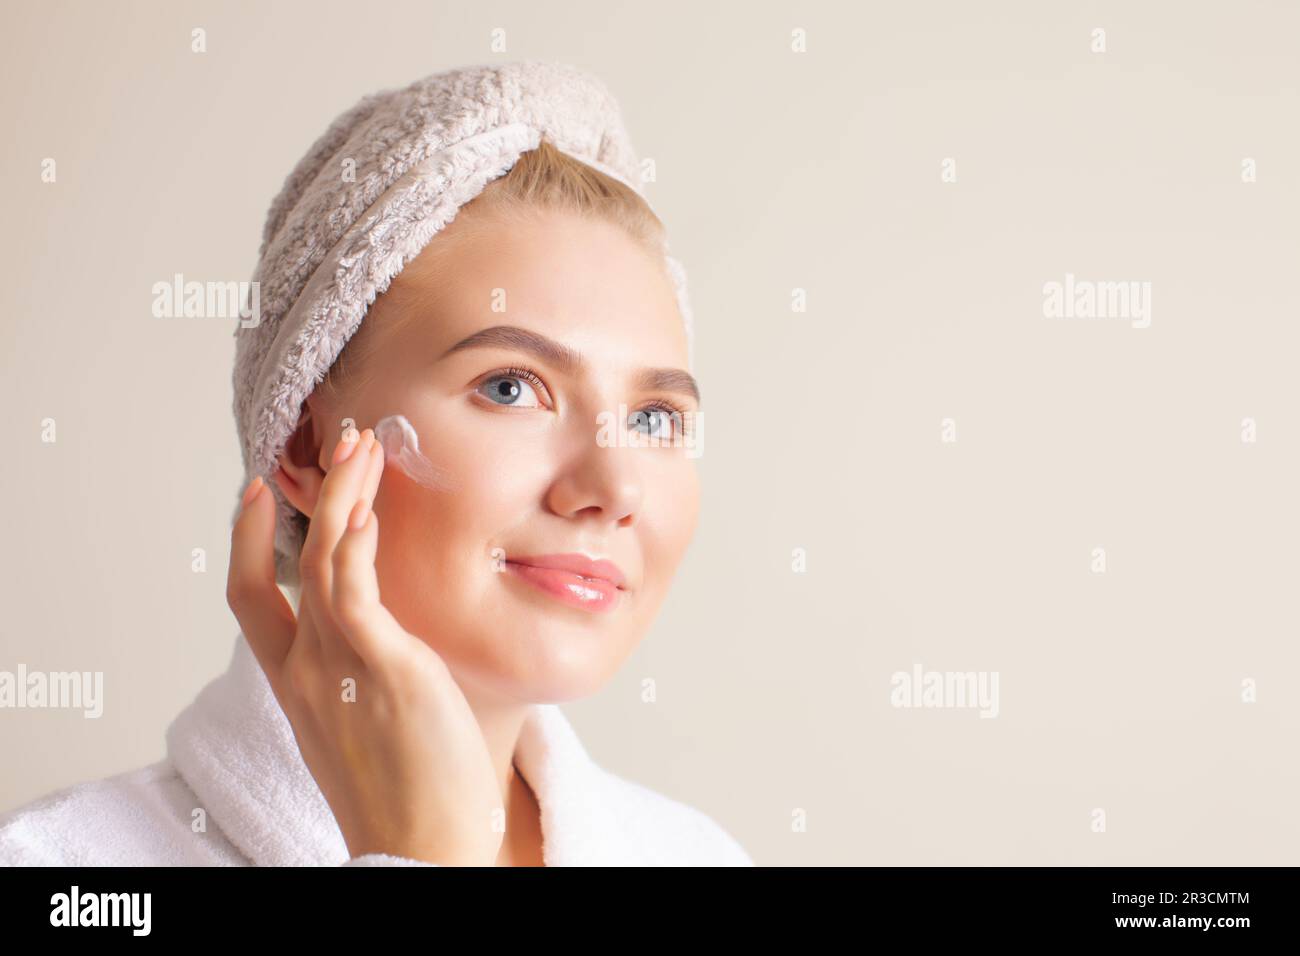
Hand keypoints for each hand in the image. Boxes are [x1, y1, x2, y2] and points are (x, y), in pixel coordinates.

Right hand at [225, 427, 503, 865]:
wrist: (420, 849)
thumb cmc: (411, 795)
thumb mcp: (372, 723)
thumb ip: (371, 675)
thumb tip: (401, 644)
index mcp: (297, 685)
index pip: (251, 601)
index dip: (247, 541)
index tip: (257, 493)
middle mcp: (303, 671)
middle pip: (277, 566)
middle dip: (302, 496)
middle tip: (335, 444)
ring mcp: (334, 666)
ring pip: (321, 557)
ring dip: (343, 493)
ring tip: (365, 446)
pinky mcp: (379, 666)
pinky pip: (353, 587)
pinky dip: (354, 539)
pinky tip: (367, 503)